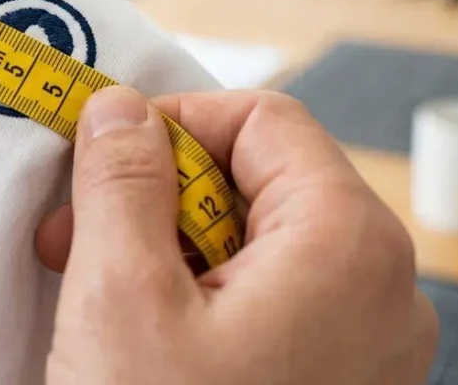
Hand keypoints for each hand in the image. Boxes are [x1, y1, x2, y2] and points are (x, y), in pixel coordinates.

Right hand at [37, 87, 437, 383]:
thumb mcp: (121, 298)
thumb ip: (122, 183)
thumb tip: (122, 111)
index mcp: (347, 244)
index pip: (263, 120)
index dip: (171, 122)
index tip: (102, 155)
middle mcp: (381, 289)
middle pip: (261, 182)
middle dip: (157, 198)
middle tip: (76, 235)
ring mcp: (368, 345)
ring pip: (261, 248)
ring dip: (169, 252)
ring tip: (97, 296)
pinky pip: (274, 306)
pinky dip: (203, 303)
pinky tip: (142, 340)